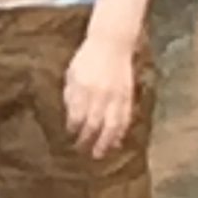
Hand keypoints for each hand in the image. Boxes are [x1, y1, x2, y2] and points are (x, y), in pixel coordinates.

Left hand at [62, 34, 136, 159]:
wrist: (112, 43)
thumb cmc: (88, 58)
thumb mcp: (72, 73)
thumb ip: (71, 95)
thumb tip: (71, 117)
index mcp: (83, 87)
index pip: (76, 115)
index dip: (73, 128)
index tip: (70, 135)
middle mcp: (100, 94)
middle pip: (93, 124)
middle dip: (86, 140)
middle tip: (80, 150)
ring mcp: (116, 96)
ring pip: (111, 125)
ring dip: (104, 142)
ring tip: (99, 154)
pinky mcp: (127, 96)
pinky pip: (124, 119)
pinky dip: (120, 132)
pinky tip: (115, 141)